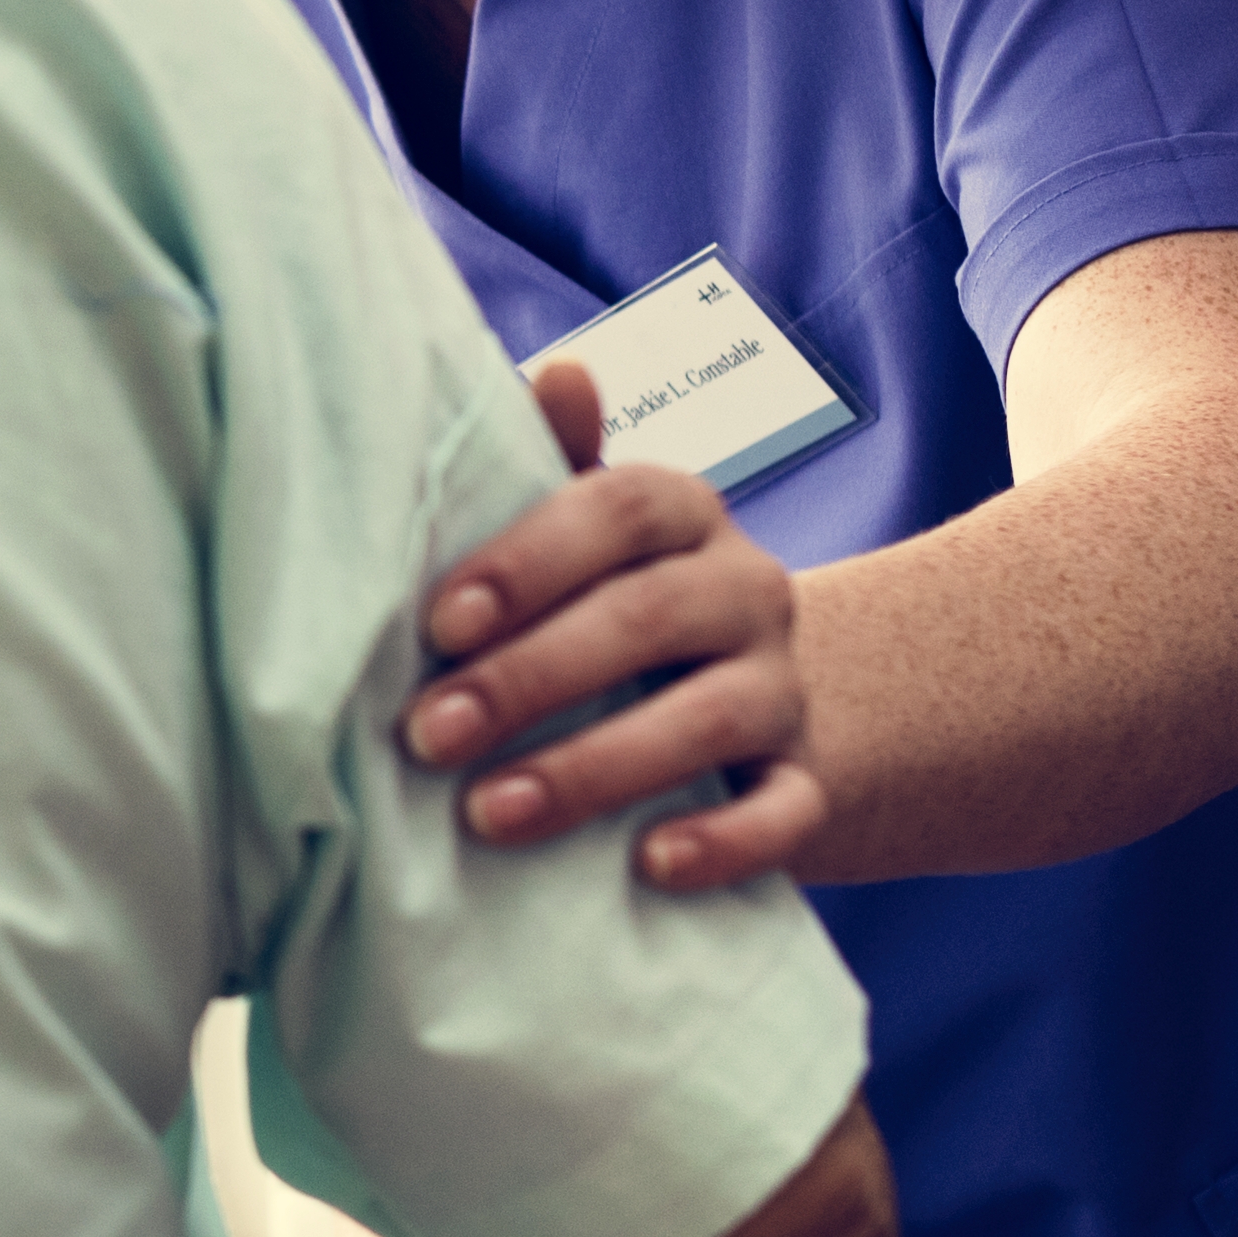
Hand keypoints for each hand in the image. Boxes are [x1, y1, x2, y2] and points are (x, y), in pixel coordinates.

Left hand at [404, 362, 825, 886]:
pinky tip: (650, 866)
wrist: (762, 707)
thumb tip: (555, 370)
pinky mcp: (811, 785)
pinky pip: (786, 811)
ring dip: (595, 768)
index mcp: (681, 514)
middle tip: (426, 733)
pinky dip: (725, 840)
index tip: (438, 622)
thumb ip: (556, 468)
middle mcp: (744, 589)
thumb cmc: (622, 610)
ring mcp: (783, 690)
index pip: (620, 505)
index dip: (529, 558)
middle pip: (649, 616)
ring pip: (711, 718)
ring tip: (491, 814)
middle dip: (530, 677)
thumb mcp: (588, 539)